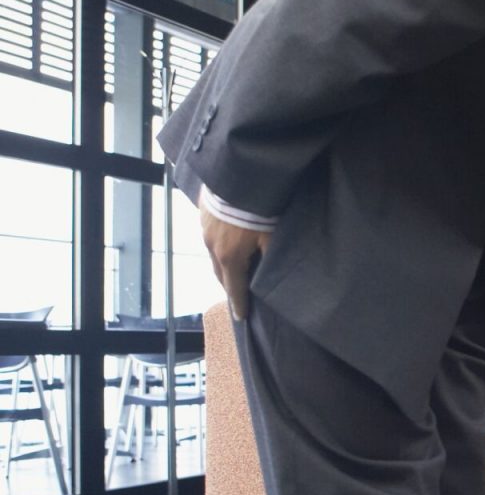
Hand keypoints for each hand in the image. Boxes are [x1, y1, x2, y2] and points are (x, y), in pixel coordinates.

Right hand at [200, 206, 269, 321]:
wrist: (238, 177)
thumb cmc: (258, 211)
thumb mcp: (271, 236)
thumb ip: (270, 257)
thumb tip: (272, 273)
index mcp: (229, 257)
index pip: (234, 288)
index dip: (239, 304)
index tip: (241, 317)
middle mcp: (212, 247)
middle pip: (220, 274)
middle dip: (230, 286)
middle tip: (239, 295)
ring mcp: (204, 231)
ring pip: (213, 256)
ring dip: (223, 267)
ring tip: (234, 272)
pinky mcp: (203, 216)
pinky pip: (210, 240)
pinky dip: (218, 248)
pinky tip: (227, 245)